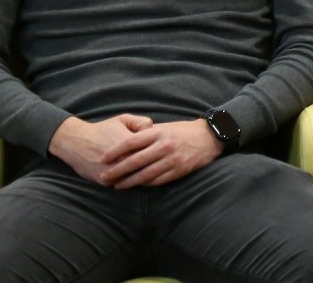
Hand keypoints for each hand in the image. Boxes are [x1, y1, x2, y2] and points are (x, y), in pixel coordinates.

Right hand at [48, 113, 153, 184]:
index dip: (158, 152)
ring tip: (153, 172)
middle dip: (155, 165)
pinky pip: (123, 184)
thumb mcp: (124, 119)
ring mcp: (113, 172)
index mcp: (129, 142)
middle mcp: (122, 159)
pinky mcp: (105, 181)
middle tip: (161, 164)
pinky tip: (139, 179)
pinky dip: (131, 182)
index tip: (163, 150)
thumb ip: (143, 122)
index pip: (152, 150)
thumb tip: (155, 131)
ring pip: (136, 178)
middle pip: (146, 166)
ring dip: (145, 176)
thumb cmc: (103, 129)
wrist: (76, 142)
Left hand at [99, 119, 222, 188]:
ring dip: (128, 182)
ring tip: (117, 185)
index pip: (130, 142)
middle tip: (104, 177)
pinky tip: (137, 185)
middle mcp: (164, 146)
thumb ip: (147, 133)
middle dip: (117, 170)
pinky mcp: (178, 171)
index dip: (114, 151)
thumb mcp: (165, 126)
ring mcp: (171, 160)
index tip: (102, 159)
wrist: (210, 137)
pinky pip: (157, 180)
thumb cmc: (183, 131)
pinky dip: (145, 184)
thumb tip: (126, 141)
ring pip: (144, 174)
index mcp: (158, 133)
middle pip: (134, 161)